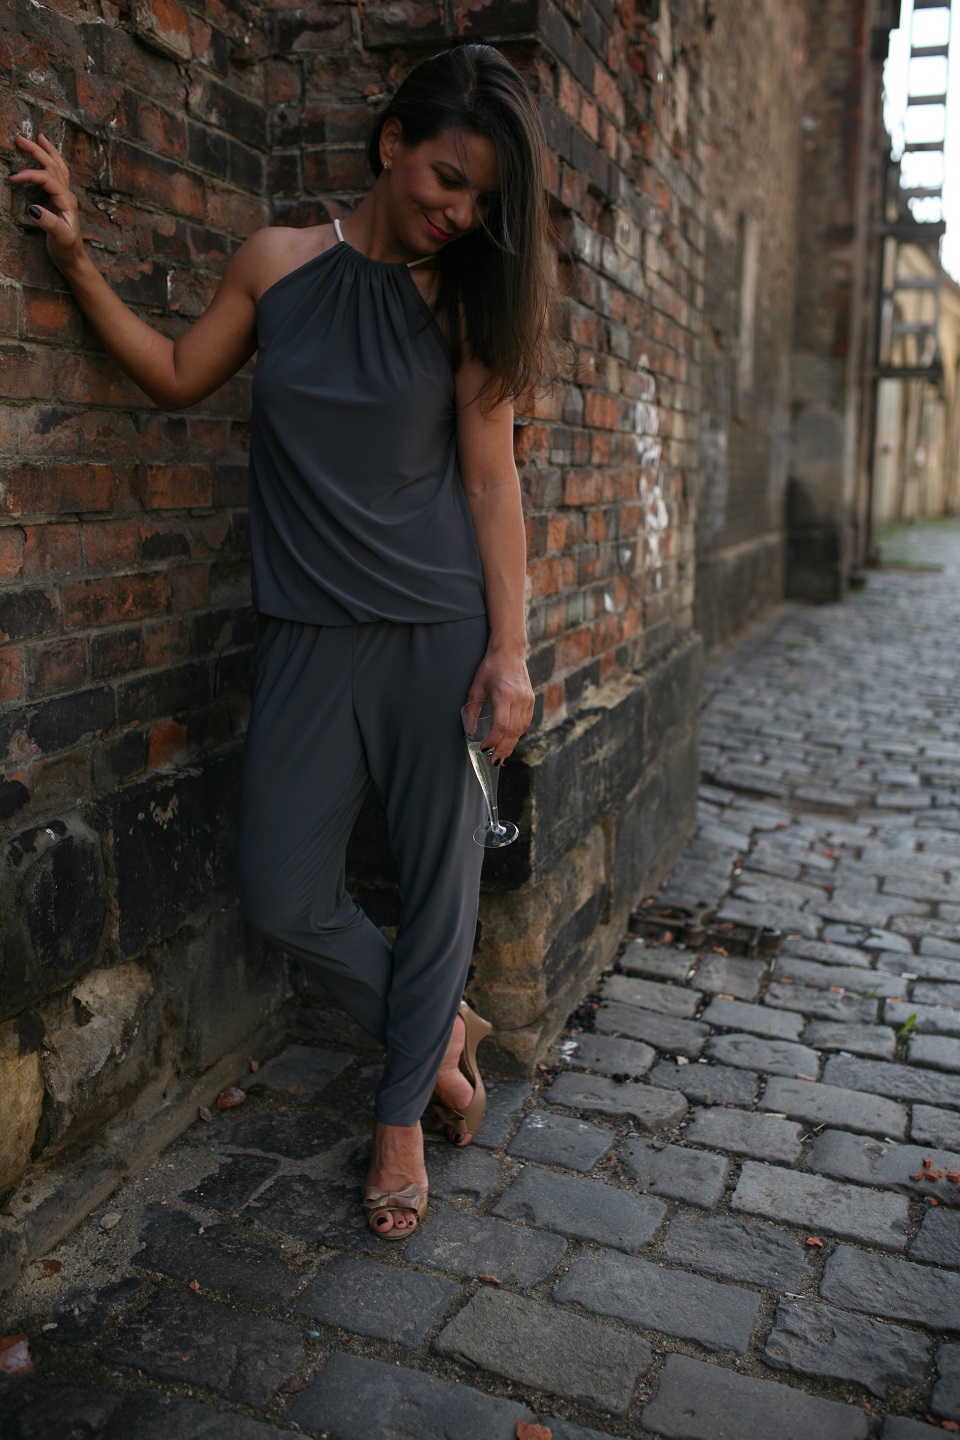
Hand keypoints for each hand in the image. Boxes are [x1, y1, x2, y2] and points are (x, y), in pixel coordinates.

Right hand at [9, 133, 85, 274]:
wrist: (73, 258)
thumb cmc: (68, 249)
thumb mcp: (60, 238)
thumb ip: (49, 223)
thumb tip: (34, 209)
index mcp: (67, 200)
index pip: (47, 179)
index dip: (29, 175)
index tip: (12, 178)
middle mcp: (67, 195)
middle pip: (53, 166)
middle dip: (37, 151)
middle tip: (20, 139)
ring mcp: (64, 196)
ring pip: (57, 167)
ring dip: (47, 151)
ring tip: (39, 137)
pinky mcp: (59, 200)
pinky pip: (57, 175)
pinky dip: (51, 162)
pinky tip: (47, 156)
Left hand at [464, 644, 533, 765]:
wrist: (510, 652)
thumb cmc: (490, 668)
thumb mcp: (476, 688)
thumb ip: (472, 711)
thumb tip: (470, 733)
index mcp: (505, 695)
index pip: (501, 725)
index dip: (493, 741)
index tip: (483, 748)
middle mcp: (519, 699)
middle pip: (512, 731)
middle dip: (502, 749)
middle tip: (494, 762)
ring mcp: (528, 700)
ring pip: (521, 729)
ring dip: (511, 745)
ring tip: (502, 758)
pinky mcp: (531, 700)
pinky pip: (525, 723)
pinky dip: (517, 735)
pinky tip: (510, 743)